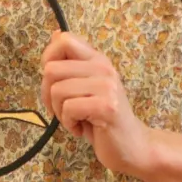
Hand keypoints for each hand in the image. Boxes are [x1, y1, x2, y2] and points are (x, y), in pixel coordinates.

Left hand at [40, 31, 153, 175]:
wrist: (133, 146)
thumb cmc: (102, 118)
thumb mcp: (84, 86)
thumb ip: (71, 62)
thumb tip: (55, 34)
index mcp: (97, 58)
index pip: (64, 40)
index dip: (48, 58)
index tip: (54, 80)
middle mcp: (103, 67)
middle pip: (52, 69)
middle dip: (48, 94)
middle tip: (62, 108)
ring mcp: (107, 86)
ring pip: (57, 91)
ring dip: (59, 112)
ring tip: (74, 119)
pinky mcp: (106, 106)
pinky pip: (69, 108)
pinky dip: (68, 123)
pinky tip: (81, 129)